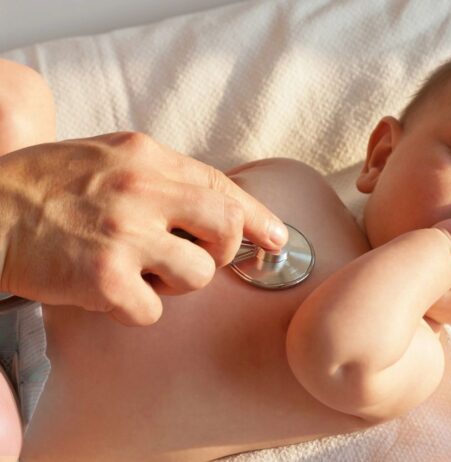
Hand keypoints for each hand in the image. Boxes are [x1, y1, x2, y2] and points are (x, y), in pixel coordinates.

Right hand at [0, 132, 287, 325]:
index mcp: (147, 158)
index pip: (222, 188)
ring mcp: (124, 234)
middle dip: (221, 253)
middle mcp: (142, 191)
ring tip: (137, 270)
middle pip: (227, 230)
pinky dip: (137, 308)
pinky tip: (110, 292)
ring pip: (198, 276)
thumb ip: (165, 175)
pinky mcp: (104, 278)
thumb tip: (221, 204)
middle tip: (193, 256)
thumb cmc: (47, 186)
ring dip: (175, 283)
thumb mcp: (109, 157)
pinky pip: (153, 310)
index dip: (258, 218)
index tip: (277, 238)